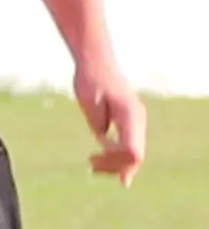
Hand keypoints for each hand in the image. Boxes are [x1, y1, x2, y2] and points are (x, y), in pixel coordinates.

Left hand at [73, 58, 146, 186]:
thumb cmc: (90, 79)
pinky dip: (119, 156)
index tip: (95, 155)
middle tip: (91, 166)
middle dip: (114, 166)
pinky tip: (105, 162)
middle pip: (135, 157)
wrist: (96, 61)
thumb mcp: (90, 104)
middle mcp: (138, 119)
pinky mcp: (132, 121)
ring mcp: (137, 120)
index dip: (115, 161)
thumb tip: (103, 139)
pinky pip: (131, 145)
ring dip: (116, 163)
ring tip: (93, 164)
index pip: (132, 152)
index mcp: (130, 114)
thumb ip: (99, 124)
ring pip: (134, 154)